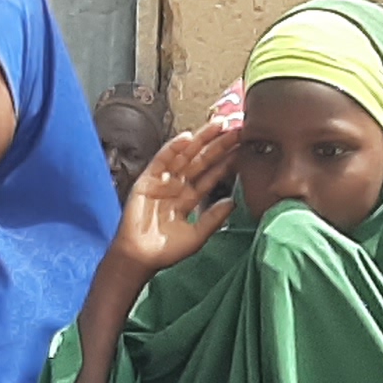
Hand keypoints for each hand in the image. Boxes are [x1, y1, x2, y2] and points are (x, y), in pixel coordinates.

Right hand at [111, 125, 239, 273]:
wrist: (140, 258)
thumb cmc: (166, 251)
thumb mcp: (197, 236)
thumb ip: (214, 219)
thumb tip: (233, 202)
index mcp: (189, 197)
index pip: (210, 175)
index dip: (226, 161)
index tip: (243, 148)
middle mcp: (177, 186)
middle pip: (200, 161)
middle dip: (218, 145)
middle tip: (237, 129)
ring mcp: (162, 181)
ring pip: (184, 156)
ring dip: (200, 140)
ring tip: (218, 125)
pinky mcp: (147, 180)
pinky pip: (161, 160)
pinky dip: (172, 148)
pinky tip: (187, 138)